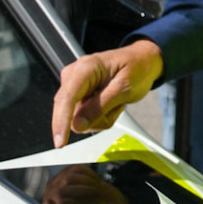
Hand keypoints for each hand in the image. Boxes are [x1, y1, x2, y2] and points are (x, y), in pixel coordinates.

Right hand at [50, 39, 164, 146]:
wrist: (142, 61)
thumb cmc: (136, 69)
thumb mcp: (124, 88)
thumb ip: (99, 107)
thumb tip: (76, 126)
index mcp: (85, 68)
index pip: (66, 98)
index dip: (61, 121)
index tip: (60, 142)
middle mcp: (73, 75)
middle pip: (70, 112)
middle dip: (94, 118)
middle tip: (118, 107)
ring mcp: (74, 86)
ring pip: (77, 119)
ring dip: (100, 118)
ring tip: (117, 103)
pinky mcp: (77, 96)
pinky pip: (82, 118)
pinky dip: (99, 117)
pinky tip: (111, 104)